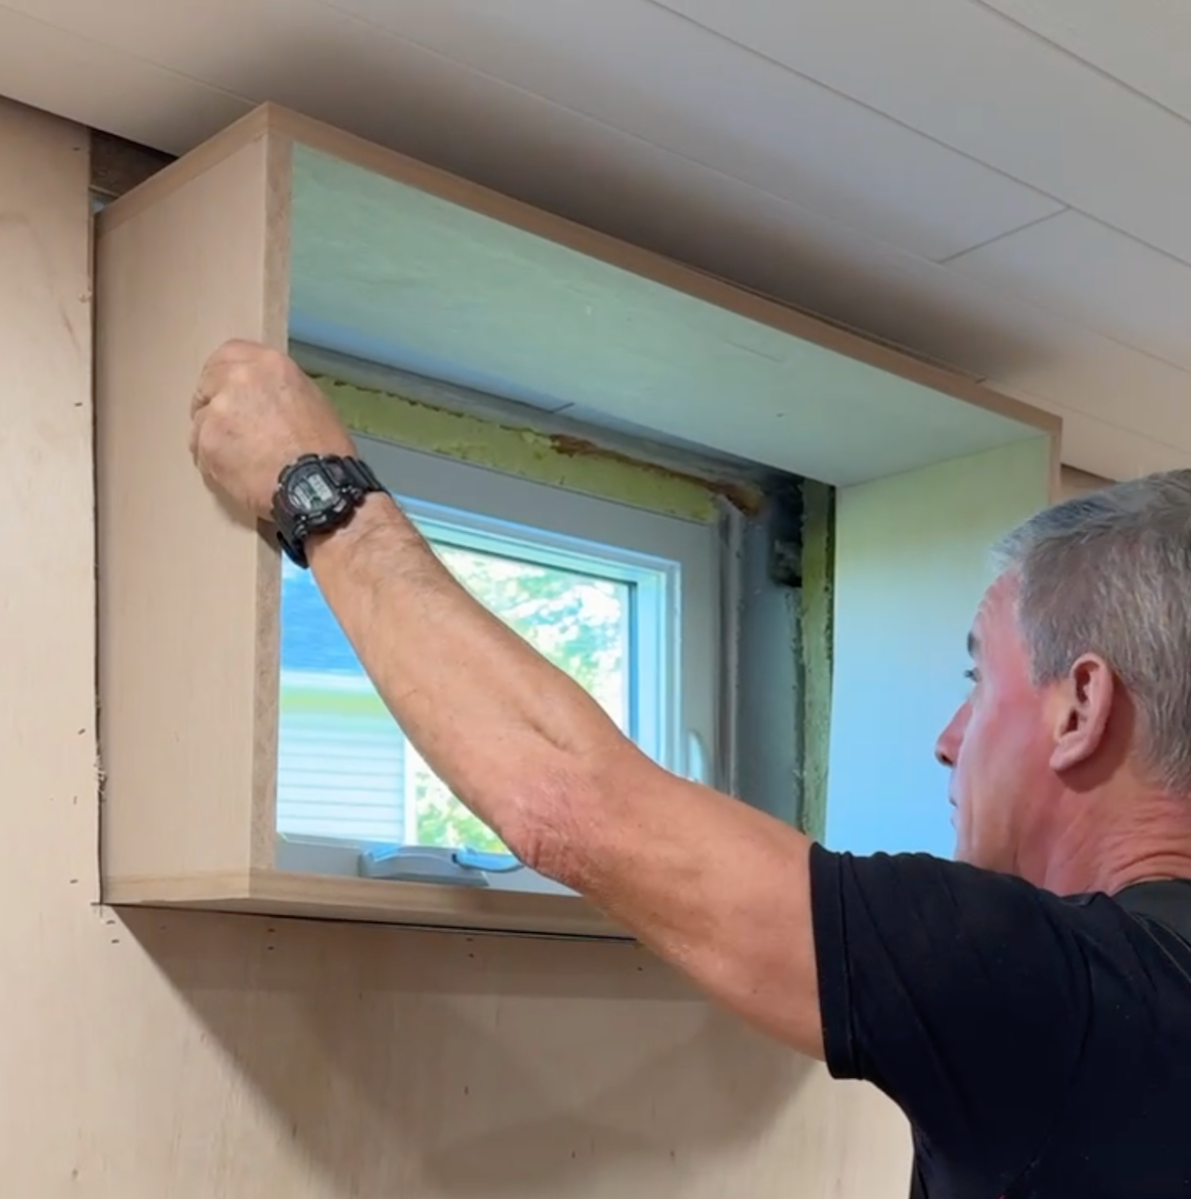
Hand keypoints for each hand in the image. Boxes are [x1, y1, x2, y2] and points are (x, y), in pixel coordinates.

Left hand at [188, 339, 355, 519]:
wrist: (316, 485)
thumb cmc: (324, 449)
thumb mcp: (312, 402)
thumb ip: (279, 390)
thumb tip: (264, 396)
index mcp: (269, 365)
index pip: (229, 353)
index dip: (225, 373)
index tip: (226, 389)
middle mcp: (238, 379)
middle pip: (208, 383)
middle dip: (213, 403)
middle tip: (228, 428)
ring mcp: (219, 410)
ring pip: (202, 419)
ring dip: (214, 436)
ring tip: (240, 460)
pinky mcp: (207, 441)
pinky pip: (200, 449)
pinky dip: (213, 461)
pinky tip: (237, 473)